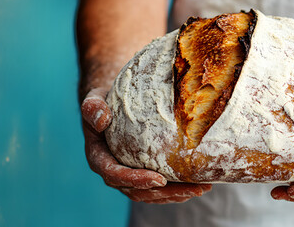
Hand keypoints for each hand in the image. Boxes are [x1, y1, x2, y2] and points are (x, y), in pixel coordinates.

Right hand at [81, 88, 212, 203]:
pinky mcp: (141, 174)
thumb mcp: (94, 100)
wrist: (110, 107)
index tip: (158, 179)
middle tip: (191, 188)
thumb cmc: (103, 102)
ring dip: (175, 194)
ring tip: (200, 188)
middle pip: (137, 191)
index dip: (135, 180)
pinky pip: (158, 188)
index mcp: (99, 158)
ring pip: (150, 194)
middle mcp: (112, 172)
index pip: (115, 175)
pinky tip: (196, 186)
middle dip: (165, 192)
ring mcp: (128, 176)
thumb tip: (102, 119)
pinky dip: (176, 189)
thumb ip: (92, 108)